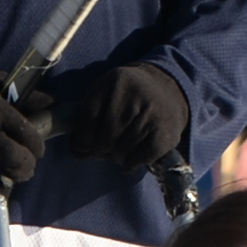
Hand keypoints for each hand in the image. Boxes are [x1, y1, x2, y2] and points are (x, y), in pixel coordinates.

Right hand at [0, 70, 49, 192]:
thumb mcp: (0, 84)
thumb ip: (27, 96)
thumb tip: (53, 104)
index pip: (28, 136)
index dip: (37, 147)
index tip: (36, 149)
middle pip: (12, 158)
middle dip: (24, 166)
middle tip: (25, 166)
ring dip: (3, 174)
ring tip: (3, 165)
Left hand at [56, 62, 190, 170]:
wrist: (167, 88)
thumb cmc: (127, 96)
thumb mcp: (105, 93)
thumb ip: (87, 118)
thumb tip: (78, 153)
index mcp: (113, 82)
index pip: (88, 119)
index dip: (82, 138)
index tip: (83, 144)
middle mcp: (134, 95)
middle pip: (105, 137)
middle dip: (99, 150)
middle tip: (102, 150)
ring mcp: (152, 114)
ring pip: (122, 150)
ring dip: (116, 157)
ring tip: (118, 151)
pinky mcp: (166, 132)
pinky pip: (141, 157)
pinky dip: (132, 163)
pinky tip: (131, 160)